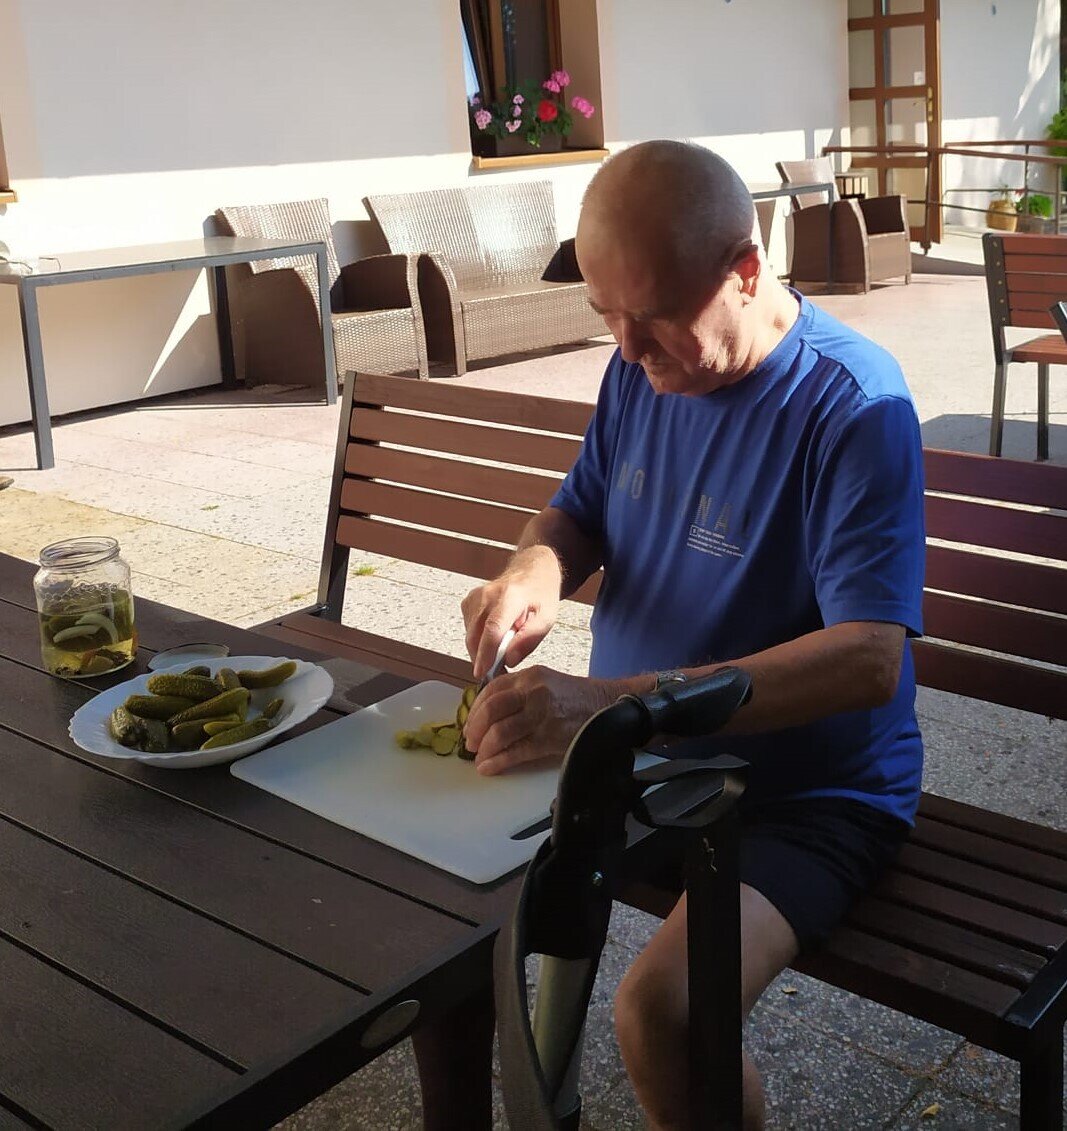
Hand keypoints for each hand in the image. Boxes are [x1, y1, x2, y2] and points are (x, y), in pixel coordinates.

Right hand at [461, 547, 562, 679]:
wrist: (531, 572)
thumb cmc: (540, 594)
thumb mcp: (547, 618)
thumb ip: (529, 639)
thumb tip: (509, 659)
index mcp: (510, 597)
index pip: (493, 629)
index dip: (486, 654)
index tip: (483, 672)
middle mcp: (488, 595)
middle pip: (476, 635)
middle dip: (483, 659)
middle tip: (498, 671)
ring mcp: (475, 597)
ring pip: (470, 635)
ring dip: (481, 650)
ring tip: (502, 649)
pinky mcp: (468, 601)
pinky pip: (469, 629)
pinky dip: (479, 639)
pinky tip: (494, 635)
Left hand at [463, 665, 616, 775]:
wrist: (609, 707)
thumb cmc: (576, 699)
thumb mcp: (546, 682)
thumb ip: (520, 691)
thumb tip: (489, 711)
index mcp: (530, 676)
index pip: (492, 689)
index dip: (476, 709)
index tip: (470, 723)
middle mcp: (534, 692)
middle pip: (492, 709)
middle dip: (475, 728)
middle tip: (470, 742)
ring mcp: (542, 715)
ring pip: (501, 731)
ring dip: (485, 748)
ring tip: (479, 757)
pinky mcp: (550, 737)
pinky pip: (517, 750)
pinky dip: (499, 761)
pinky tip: (490, 767)